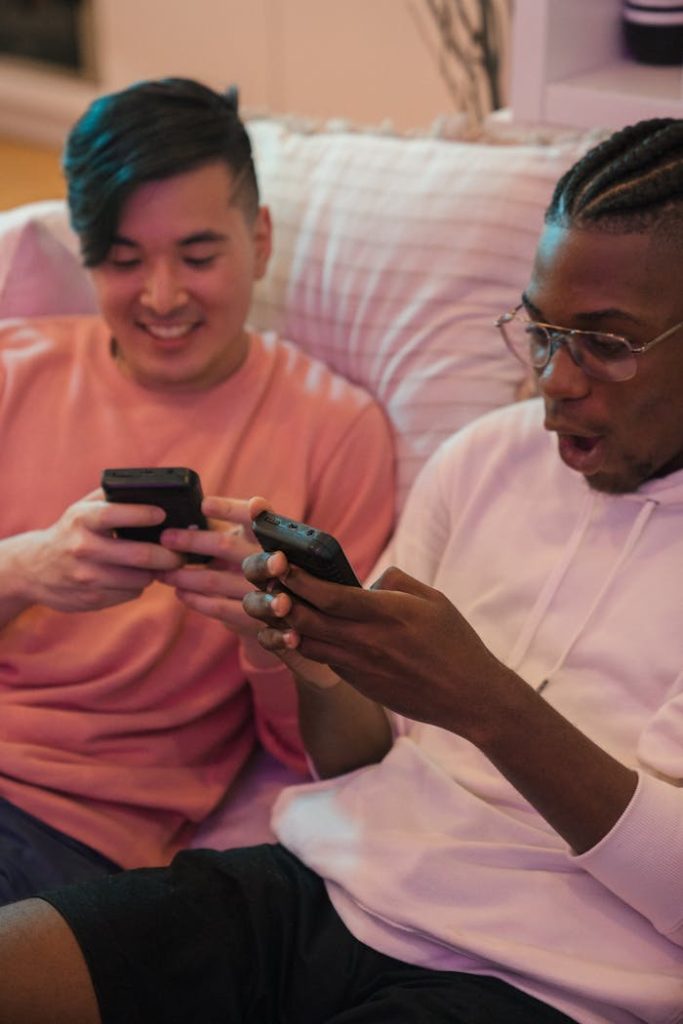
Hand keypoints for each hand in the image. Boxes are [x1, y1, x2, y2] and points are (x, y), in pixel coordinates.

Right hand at [8, 489, 183, 612]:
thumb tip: (155, 489)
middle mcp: (82, 548)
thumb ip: (113, 496)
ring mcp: (86, 577)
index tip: (163, 514)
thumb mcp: (82, 509)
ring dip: (156, 572)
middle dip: (168, 555)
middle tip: (181, 552)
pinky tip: (135, 576)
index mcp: (82, 519)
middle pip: (139, 555)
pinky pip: (130, 593)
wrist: (32, 569)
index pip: (115, 515)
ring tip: (162, 564)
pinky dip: (138, 585)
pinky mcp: (91, 599)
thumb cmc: (71, 531)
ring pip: (140, 578)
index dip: (144, 514)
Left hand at [159, 496, 275, 651]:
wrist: (285, 608)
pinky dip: (195, 600)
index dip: (230, 509)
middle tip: (165, 538)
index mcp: (270, 534)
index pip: (250, 517)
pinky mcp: (256, 616)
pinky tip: (180, 592)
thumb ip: (221, 529)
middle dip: (192, 542)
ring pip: (214, 580)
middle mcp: (270, 559)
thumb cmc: (254, 561)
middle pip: (225, 546)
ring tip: (160, 570)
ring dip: (183, 575)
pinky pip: (218, 608)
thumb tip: (181, 518)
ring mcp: (264, 590)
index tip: (204, 505)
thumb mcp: (247, 541)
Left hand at [244, 558, 513, 739]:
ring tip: (269, 607)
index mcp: (385, 613)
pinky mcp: (360, 683)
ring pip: (309, 643)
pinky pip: (325, 659)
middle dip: (281, 599)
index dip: (299, 579)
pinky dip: (306, 645)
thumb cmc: (454, 641)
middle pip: (309, 619)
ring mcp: (361, 666)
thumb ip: (395, 583)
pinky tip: (294, 633)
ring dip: (286, 625)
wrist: (467, 695)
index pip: (329, 594)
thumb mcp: (432, 599)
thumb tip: (365, 582)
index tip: (280, 563)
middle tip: (264, 582)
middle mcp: (367, 641)